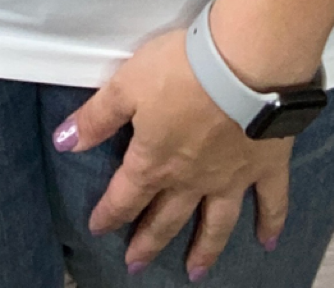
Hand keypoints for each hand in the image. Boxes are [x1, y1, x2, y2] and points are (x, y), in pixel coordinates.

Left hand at [53, 29, 290, 276]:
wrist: (243, 66)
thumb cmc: (181, 71)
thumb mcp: (127, 85)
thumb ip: (97, 118)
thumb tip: (63, 143)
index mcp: (155, 162)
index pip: (125, 195)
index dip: (109, 213)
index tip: (97, 230)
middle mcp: (192, 180)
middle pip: (166, 217)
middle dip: (148, 241)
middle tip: (135, 266)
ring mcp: (231, 178)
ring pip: (216, 223)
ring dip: (205, 249)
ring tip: (195, 272)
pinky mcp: (267, 166)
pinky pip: (271, 203)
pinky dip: (270, 224)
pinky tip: (268, 243)